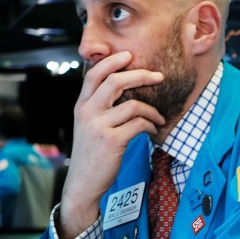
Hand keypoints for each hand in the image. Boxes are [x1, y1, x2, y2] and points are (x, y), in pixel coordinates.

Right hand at [59, 51, 166, 238]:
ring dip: (152, 110)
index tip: (129, 55)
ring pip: (133, 105)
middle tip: (158, 76)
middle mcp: (87, 112)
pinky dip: (150, 125)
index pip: (94, 75)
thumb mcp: (87, 127)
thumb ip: (98, 108)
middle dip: (140, 75)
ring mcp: (99, 126)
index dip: (111, 61)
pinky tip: (152, 130)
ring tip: (159, 118)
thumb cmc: (91, 155)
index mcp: (81, 106)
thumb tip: (123, 90)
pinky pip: (139, 124)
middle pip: (115, 82)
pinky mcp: (112, 141)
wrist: (83, 183)